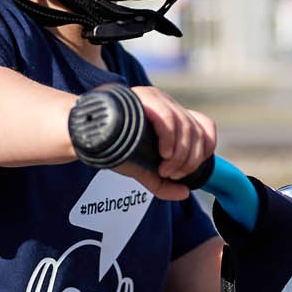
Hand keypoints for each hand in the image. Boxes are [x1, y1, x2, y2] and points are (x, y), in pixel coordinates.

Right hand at [119, 86, 215, 200]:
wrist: (86, 136)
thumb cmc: (114, 148)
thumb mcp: (144, 169)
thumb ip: (163, 184)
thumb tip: (185, 193)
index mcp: (172, 115)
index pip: (205, 126)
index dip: (205, 149)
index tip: (188, 169)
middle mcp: (167, 104)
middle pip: (197, 131)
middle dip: (190, 160)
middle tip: (172, 174)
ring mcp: (156, 99)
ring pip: (186, 127)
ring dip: (180, 155)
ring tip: (164, 168)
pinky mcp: (143, 98)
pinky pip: (167, 118)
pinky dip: (170, 140)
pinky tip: (163, 154)